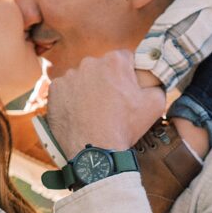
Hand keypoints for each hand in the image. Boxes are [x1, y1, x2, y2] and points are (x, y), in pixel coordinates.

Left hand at [47, 50, 164, 158]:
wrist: (94, 152)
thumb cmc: (124, 128)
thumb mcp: (155, 104)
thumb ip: (156, 83)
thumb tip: (152, 77)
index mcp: (115, 61)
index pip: (125, 59)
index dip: (127, 76)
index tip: (126, 91)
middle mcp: (89, 63)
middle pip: (101, 68)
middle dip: (106, 82)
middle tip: (110, 105)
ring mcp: (69, 76)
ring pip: (82, 79)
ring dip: (88, 90)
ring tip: (94, 112)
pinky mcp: (55, 90)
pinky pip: (66, 91)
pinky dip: (71, 100)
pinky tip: (79, 114)